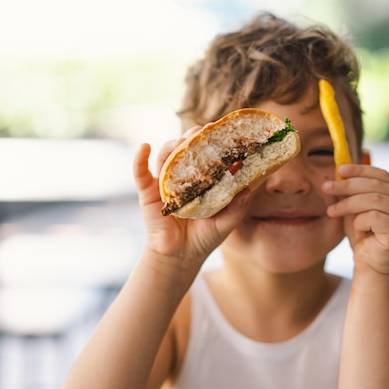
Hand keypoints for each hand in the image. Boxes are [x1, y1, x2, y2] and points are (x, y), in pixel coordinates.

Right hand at [132, 129, 250, 270]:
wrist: (180, 257)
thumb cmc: (205, 238)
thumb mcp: (226, 223)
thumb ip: (237, 208)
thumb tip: (249, 189)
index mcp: (203, 180)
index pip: (207, 156)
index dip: (213, 143)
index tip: (221, 131)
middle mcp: (184, 177)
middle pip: (185, 151)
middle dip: (192, 138)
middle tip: (201, 131)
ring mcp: (165, 182)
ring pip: (165, 157)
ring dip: (171, 145)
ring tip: (180, 141)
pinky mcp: (147, 192)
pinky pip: (140, 172)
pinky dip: (139, 158)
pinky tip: (144, 146)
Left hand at [322, 164, 388, 274]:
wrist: (370, 268)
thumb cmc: (363, 237)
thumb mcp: (355, 208)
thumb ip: (352, 190)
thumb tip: (339, 170)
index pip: (382, 175)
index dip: (360, 170)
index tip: (339, 170)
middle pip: (376, 185)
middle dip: (348, 185)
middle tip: (326, 188)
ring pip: (374, 200)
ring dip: (348, 204)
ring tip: (332, 212)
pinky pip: (374, 217)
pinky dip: (359, 223)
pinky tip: (358, 233)